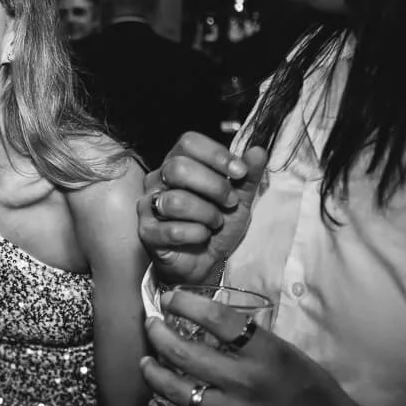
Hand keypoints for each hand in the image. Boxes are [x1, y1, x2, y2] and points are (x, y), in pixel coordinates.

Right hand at [138, 132, 267, 285]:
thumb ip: (248, 175)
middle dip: (214, 186)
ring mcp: (148, 206)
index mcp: (178, 163)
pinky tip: (202, 236)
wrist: (207, 262)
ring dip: (206, 214)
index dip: (216, 154)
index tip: (240, 172)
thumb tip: (258, 151)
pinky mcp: (147, 232)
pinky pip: (172, 229)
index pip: (188, 143)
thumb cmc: (217, 225)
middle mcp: (158, 180)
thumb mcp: (239, 198)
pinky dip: (196, 234)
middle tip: (230, 202)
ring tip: (215, 223)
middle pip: (178, 168)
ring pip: (175, 200)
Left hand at [138, 288, 380, 405]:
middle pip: (185, 353)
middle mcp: (246, 383)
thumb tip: (214, 324)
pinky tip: (155, 398)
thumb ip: (253, 342)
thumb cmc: (316, 395)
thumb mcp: (291, 355)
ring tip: (146, 362)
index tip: (171, 297)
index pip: (218, 319)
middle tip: (150, 325)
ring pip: (176, 390)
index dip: (187, 303)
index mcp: (267, 355)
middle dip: (159, 335)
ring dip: (153, 372)